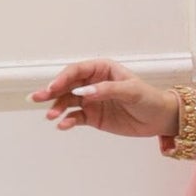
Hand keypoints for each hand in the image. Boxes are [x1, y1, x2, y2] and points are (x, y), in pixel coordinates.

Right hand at [28, 60, 174, 139]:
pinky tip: (63, 125)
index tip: (53, 88)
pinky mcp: (92, 116)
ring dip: (57, 108)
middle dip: (51, 91)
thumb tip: (84, 92)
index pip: (77, 71)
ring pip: (67, 102)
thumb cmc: (148, 99)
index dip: (63, 78)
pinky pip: (75, 118)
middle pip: (67, 85)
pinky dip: (68, 121)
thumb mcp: (131, 91)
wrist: (158, 119)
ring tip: (50, 116)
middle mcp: (92, 83)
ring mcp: (90, 100)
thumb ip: (107, 90)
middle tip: (37, 98)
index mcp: (101, 69)